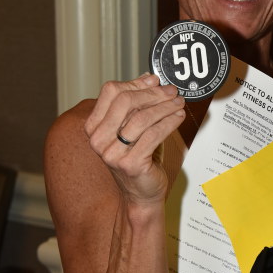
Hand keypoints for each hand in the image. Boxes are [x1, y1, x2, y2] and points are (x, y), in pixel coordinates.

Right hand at [84, 73, 185, 204]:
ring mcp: (112, 153)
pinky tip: (178, 118)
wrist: (142, 194)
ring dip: (165, 107)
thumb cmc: (139, 159)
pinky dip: (169, 122)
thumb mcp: (134, 128)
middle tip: (172, 92)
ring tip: (179, 103)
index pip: (111, 92)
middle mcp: (98, 139)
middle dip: (153, 94)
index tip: (156, 81)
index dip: (136, 83)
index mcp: (94, 126)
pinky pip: (153, 134)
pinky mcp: (130, 163)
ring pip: (142, 117)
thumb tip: (149, 78)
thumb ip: (137, 104)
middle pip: (125, 101)